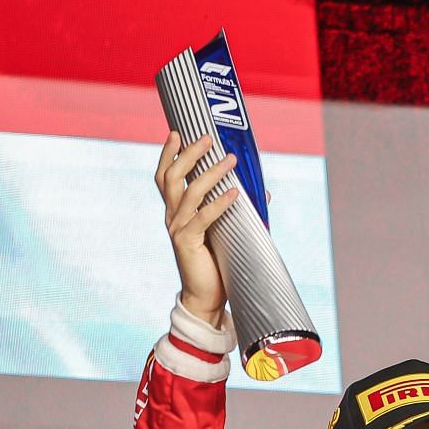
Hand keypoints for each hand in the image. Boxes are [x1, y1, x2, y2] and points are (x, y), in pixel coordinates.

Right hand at [153, 131, 237, 326]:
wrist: (206, 297)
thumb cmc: (216, 262)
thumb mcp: (226, 229)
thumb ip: (237, 209)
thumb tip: (262, 191)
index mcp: (176, 211)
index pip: (165, 176)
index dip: (168, 154)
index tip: (177, 132)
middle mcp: (172, 217)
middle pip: (172, 177)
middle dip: (189, 154)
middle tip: (207, 138)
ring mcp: (177, 229)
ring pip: (189, 192)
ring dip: (210, 173)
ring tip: (230, 159)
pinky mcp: (187, 243)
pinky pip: (203, 218)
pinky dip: (219, 203)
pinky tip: (235, 193)